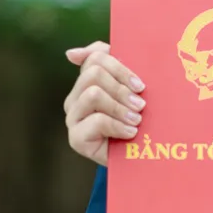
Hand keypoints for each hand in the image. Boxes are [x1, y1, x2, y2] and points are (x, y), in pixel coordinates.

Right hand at [63, 41, 146, 166]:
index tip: (140, 84)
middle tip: (141, 104)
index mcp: (88, 82)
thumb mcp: (132, 92)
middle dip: (122, 87)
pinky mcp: (76, 138)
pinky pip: (97, 120)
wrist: (138, 159)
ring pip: (93, 94)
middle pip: (94, 73)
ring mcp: (73, 118)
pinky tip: (131, 133)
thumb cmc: (138, 122)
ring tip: (137, 119)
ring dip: (121, 107)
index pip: (96, 57)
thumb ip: (115, 66)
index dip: (120, 67)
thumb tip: (71, 54)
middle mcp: (76, 97)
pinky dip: (119, 125)